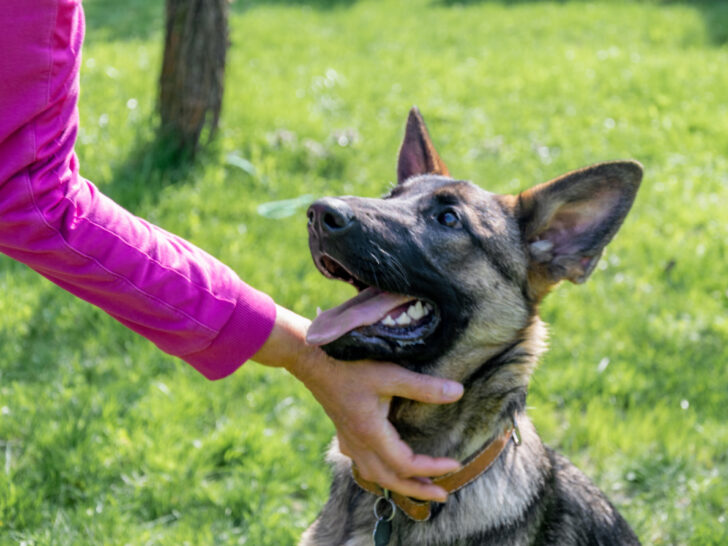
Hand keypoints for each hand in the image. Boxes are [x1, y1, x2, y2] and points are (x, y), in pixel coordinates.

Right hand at [252, 305, 463, 501]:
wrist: (311, 359)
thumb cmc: (349, 364)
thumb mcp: (389, 373)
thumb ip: (423, 386)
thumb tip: (458, 392)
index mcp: (370, 433)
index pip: (405, 464)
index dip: (432, 468)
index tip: (455, 464)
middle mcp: (358, 443)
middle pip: (389, 480)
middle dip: (417, 490)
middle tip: (442, 494)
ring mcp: (348, 439)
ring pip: (374, 475)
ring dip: (398, 484)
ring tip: (419, 486)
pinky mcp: (344, 432)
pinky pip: (362, 464)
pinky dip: (380, 472)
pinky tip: (386, 465)